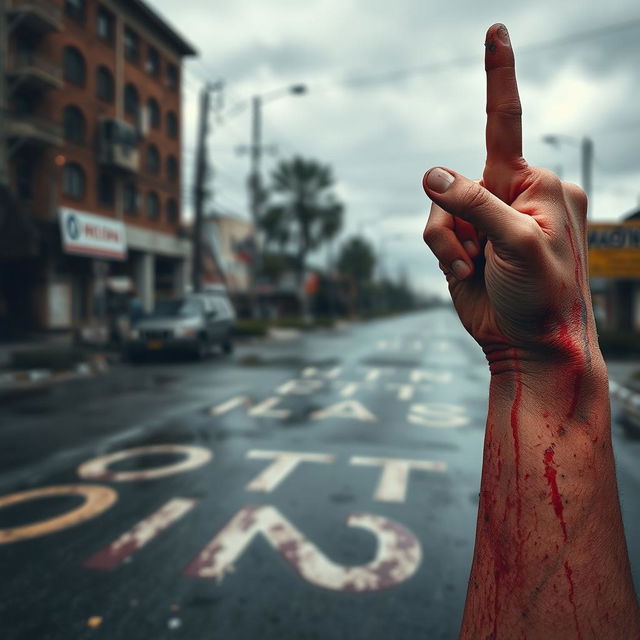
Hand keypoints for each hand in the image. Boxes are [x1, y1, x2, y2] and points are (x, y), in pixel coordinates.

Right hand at [422, 24, 591, 366]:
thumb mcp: (517, 243)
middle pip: (455, 181)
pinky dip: (442, 254)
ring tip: (474, 269)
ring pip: (436, 210)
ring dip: (447, 243)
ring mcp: (484, 221)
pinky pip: (432, 233)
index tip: (495, 30)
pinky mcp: (463, 244)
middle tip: (482, 255)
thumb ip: (474, 202)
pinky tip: (465, 274)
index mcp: (538, 185)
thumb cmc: (543, 295)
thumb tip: (430, 174)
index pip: (506, 123)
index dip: (498, 75)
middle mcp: (509, 196)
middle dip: (457, 220)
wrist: (529, 345)